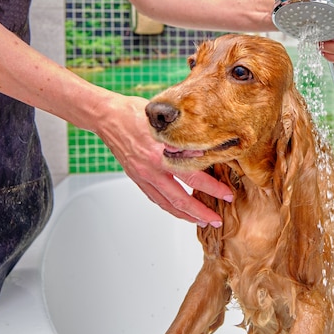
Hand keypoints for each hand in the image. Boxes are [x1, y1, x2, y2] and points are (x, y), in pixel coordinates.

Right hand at [95, 95, 231, 226]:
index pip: (194, 177)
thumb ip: (183, 139)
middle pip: (181, 199)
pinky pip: (155, 198)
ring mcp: (142, 176)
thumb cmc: (134, 113)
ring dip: (185, 215)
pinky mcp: (136, 177)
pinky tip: (178, 210)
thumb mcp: (164, 121)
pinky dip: (169, 207)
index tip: (227, 194)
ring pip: (167, 203)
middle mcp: (151, 169)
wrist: (106, 116)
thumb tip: (204, 152)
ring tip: (200, 221)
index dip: (213, 188)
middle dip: (201, 212)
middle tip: (216, 220)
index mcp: (160, 155)